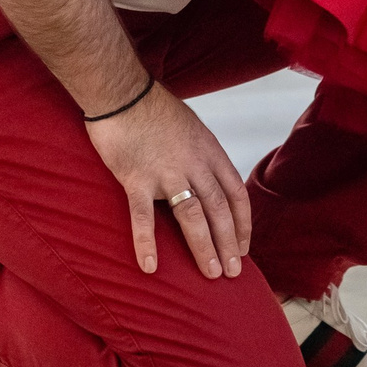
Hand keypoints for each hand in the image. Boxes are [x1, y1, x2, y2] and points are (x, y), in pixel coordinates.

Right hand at [85, 83, 252, 278]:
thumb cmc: (154, 109)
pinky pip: (143, 216)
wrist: (122, 93)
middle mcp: (194, 164)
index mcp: (209, 152)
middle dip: (228, 243)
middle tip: (232, 272)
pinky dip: (147, 242)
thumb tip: (207, 181)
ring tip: (209, 273)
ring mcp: (166, 172)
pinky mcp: (136, 178)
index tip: (244, 247)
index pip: (235, 193)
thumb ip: (201, 156)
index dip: (243, 223)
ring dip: (203, 247)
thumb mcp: (192, 128)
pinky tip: (151, 266)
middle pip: (219, 209)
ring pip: (192, 216)